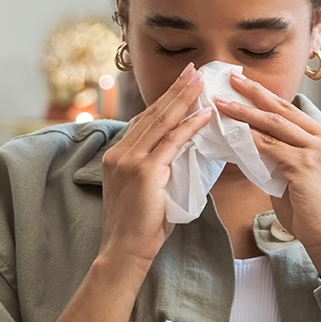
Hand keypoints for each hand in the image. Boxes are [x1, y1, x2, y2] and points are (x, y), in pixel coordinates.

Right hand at [98, 63, 213, 274]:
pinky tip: (204, 115)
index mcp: (116, 155)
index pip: (143, 120)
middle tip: (193, 70)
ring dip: (183, 100)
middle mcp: (119, 152)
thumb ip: (157, 167)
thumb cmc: (140, 227)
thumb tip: (183, 152)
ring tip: (200, 82)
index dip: (163, 101)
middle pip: (152, 114)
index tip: (181, 84)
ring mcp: (129, 160)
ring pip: (161, 122)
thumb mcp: (145, 190)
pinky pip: (171, 142)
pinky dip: (189, 126)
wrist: (124, 251)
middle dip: (175, 90)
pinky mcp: (144, 171)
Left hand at [217, 72, 320, 280]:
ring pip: (273, 125)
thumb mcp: (301, 178)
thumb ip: (283, 159)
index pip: (293, 113)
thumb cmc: (314, 215)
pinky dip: (246, 138)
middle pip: (283, 110)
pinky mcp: (305, 165)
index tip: (247, 87)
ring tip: (222, 103)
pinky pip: (269, 147)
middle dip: (254, 93)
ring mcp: (318, 150)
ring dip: (244, 112)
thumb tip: (254, 147)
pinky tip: (229, 132)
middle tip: (232, 78)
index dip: (268, 99)